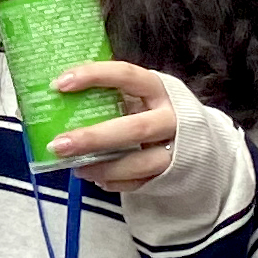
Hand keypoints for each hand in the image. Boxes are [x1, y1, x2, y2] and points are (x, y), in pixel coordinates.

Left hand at [47, 61, 183, 193]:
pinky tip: (95, 178)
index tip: (60, 84)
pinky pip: (142, 182)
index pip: (126, 75)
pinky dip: (116, 182)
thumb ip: (110, 95)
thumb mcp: (139, 95)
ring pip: (140, 162)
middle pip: (133, 129)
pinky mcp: (172, 175)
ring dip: (104, 167)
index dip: (94, 76)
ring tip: (75, 168)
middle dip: (93, 138)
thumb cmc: (154, 112)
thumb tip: (57, 95)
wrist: (200, 141)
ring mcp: (175, 149)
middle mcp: (171, 118)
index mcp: (158, 88)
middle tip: (58, 144)